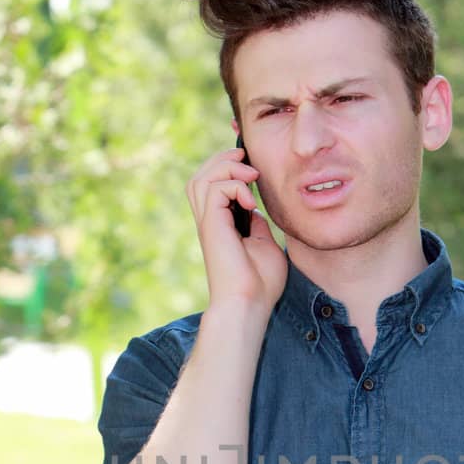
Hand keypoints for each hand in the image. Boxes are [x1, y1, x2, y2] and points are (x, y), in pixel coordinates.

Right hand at [185, 145, 287, 313]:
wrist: (250, 304)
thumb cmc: (260, 284)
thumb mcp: (264, 245)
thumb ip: (257, 224)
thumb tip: (254, 208)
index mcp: (220, 226)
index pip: (211, 187)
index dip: (227, 169)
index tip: (253, 170)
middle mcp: (210, 222)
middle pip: (199, 177)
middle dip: (222, 160)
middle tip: (246, 159)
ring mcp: (208, 223)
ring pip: (201, 178)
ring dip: (226, 168)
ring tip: (250, 176)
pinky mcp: (211, 226)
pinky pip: (214, 188)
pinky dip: (234, 185)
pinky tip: (249, 201)